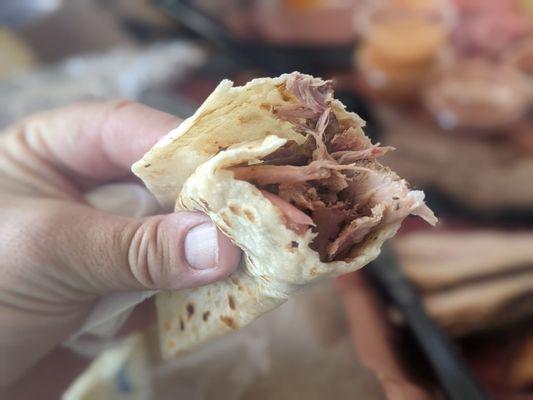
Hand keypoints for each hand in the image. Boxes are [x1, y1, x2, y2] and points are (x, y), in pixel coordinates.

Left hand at [0, 100, 241, 387]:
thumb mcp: (49, 252)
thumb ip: (134, 247)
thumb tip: (221, 245)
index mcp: (52, 153)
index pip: (126, 129)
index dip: (182, 144)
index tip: (234, 166)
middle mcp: (85, 192)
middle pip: (162, 184)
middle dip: (206, 202)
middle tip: (261, 213)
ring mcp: (107, 243)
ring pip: (172, 235)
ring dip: (209, 251)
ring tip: (261, 254)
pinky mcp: (121, 290)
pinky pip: (170, 281)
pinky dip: (198, 289)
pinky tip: (231, 292)